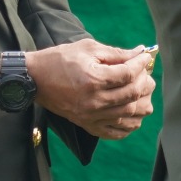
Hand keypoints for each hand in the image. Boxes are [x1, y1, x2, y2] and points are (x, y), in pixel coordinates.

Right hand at [26, 40, 154, 140]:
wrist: (35, 79)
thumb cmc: (60, 59)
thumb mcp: (88, 48)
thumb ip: (116, 53)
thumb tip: (139, 53)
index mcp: (94, 79)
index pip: (128, 74)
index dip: (141, 64)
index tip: (144, 58)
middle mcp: (94, 100)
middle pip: (132, 95)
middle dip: (144, 83)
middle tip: (146, 74)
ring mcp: (90, 116)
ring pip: (128, 115)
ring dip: (141, 104)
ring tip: (143, 93)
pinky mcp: (86, 124)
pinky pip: (114, 132)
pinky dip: (128, 127)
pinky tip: (133, 116)